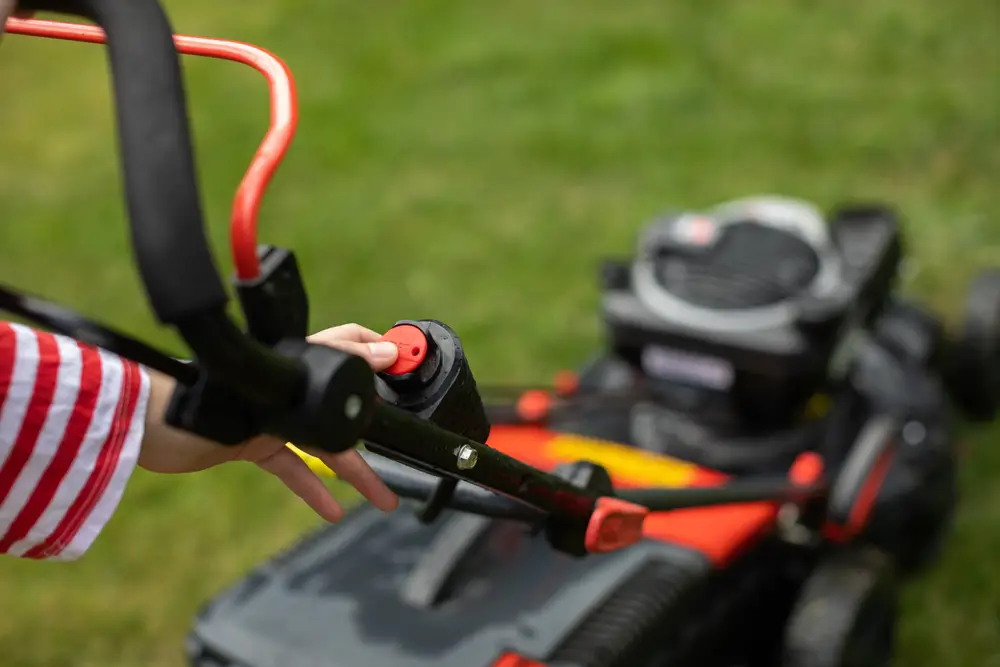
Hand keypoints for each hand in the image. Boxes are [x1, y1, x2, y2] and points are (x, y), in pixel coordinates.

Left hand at [140, 324, 400, 520]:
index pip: (346, 344)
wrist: (146, 423)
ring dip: (355, 471)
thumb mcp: (273, 375)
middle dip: (377, 425)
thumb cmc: (203, 389)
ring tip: (383, 498)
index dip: (378, 351)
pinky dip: (312, 490)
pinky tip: (333, 511)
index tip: (407, 366)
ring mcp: (271, 415)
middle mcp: (287, 383)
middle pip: (343, 405)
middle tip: (404, 442)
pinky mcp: (251, 443)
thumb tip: (380, 352)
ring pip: (324, 445)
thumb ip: (331, 362)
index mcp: (294, 358)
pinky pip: (292, 468)